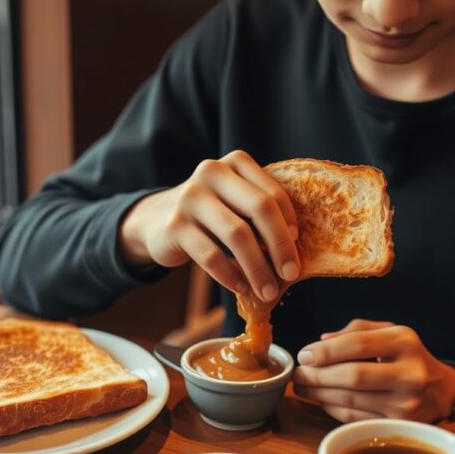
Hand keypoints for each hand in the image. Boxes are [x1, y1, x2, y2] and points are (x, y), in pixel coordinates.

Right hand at [119, 150, 299, 300]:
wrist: (157, 219)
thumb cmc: (211, 214)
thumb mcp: (234, 200)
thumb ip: (260, 211)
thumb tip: (296, 248)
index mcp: (234, 163)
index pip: (272, 192)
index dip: (289, 222)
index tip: (298, 246)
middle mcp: (211, 172)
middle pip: (259, 208)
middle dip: (280, 245)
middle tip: (291, 274)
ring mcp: (190, 198)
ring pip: (237, 235)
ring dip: (257, 268)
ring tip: (267, 291)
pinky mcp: (175, 226)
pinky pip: (210, 255)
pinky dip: (229, 275)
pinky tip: (240, 287)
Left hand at [292, 319, 454, 423]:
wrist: (441, 390)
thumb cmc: (408, 357)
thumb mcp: (390, 333)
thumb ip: (356, 330)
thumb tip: (322, 342)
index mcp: (405, 342)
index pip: (358, 344)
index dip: (326, 351)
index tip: (304, 355)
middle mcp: (409, 373)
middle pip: (352, 376)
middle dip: (317, 376)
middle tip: (298, 375)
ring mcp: (405, 403)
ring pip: (350, 400)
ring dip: (319, 394)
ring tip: (303, 387)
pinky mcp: (398, 425)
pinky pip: (354, 417)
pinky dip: (331, 409)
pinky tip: (321, 400)